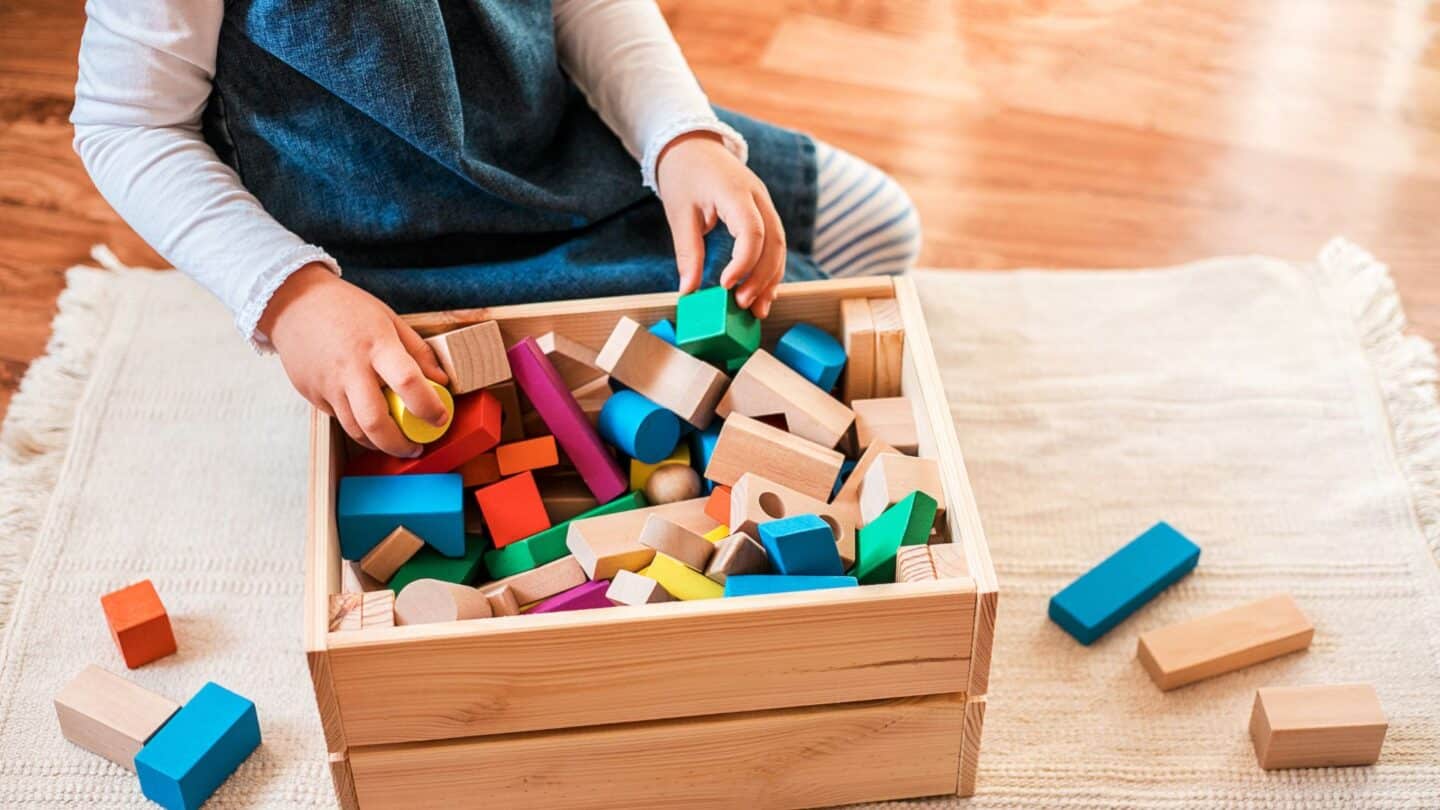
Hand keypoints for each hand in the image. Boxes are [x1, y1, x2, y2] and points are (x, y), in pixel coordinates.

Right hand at [259, 264, 449, 456]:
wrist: (294, 303)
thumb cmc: (347, 309)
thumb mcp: (390, 319)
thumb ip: (418, 352)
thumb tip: (441, 382)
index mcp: (377, 345)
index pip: (408, 382)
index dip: (429, 406)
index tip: (440, 418)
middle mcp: (350, 369)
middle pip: (376, 422)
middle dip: (400, 444)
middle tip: (415, 448)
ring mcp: (327, 384)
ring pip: (355, 430)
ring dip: (379, 443)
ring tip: (395, 441)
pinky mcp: (311, 394)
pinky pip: (338, 419)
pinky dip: (356, 425)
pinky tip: (366, 418)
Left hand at [656, 131, 785, 317]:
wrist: (693, 145)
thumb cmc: (683, 176)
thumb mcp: (679, 213)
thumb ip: (687, 252)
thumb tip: (688, 291)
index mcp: (735, 193)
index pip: (752, 232)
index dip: (743, 263)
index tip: (724, 286)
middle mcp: (758, 197)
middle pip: (774, 242)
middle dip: (761, 278)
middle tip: (742, 305)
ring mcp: (765, 204)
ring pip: (780, 246)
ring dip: (771, 279)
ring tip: (757, 309)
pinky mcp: (764, 212)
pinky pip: (775, 243)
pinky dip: (771, 269)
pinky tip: (762, 292)